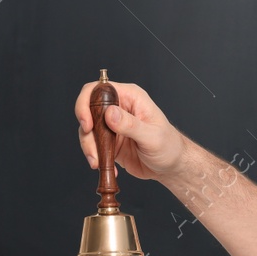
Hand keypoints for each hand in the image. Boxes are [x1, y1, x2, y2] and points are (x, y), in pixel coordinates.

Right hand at [73, 80, 187, 182]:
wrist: (170, 166)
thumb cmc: (169, 146)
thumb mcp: (152, 136)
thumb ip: (131, 125)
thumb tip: (110, 113)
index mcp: (130, 97)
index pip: (99, 89)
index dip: (86, 102)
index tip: (87, 124)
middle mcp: (119, 107)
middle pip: (88, 109)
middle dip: (86, 130)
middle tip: (92, 149)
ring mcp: (112, 124)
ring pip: (87, 129)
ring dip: (88, 146)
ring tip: (98, 162)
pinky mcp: (109, 140)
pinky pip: (92, 144)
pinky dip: (93, 155)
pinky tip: (103, 165)